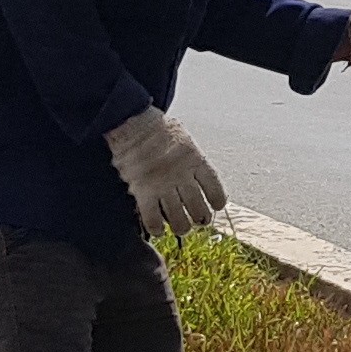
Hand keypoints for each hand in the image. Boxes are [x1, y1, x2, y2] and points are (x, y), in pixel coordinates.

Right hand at [103, 107, 225, 237]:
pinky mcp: (143, 191)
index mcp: (196, 160)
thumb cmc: (159, 130)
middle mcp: (182, 175)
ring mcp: (162, 185)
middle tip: (199, 221)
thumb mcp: (185, 139)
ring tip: (181, 227)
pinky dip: (156, 228)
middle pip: (198, 208)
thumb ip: (193, 160)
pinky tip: (158, 230)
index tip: (216, 206)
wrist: (132, 121)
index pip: (215, 189)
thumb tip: (200, 178)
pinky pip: (152, 218)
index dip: (218, 201)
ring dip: (182, 227)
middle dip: (201, 218)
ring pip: (179, 219)